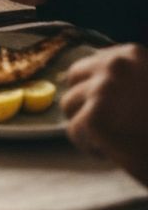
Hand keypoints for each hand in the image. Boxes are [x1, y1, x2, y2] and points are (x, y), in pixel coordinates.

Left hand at [62, 44, 147, 184]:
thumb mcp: (146, 87)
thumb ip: (126, 81)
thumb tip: (85, 83)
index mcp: (132, 54)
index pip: (93, 65)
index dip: (97, 89)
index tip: (113, 109)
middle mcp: (115, 65)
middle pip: (74, 79)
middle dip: (85, 101)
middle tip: (108, 127)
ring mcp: (103, 89)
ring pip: (70, 105)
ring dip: (85, 124)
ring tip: (114, 141)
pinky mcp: (96, 117)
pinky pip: (74, 131)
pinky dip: (89, 146)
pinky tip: (114, 155)